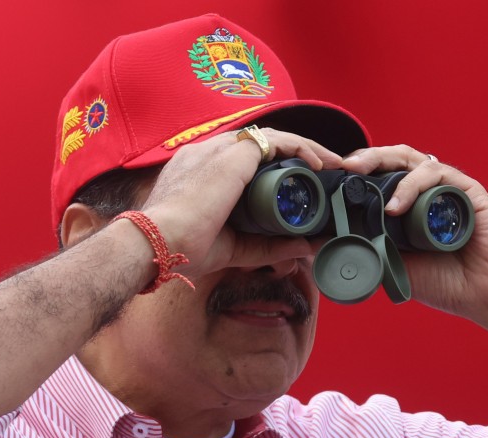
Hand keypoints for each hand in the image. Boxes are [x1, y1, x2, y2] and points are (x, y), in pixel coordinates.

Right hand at [141, 127, 341, 277]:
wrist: (158, 243)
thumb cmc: (182, 249)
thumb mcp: (236, 248)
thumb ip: (269, 246)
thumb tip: (304, 247)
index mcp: (202, 172)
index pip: (246, 160)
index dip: (276, 168)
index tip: (300, 183)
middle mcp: (209, 153)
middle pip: (263, 145)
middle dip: (297, 156)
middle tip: (324, 171)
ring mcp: (220, 149)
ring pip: (273, 138)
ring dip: (306, 150)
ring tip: (330, 165)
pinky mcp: (233, 153)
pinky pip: (277, 141)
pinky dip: (301, 148)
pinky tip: (318, 163)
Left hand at [342, 145, 487, 325]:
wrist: (487, 294)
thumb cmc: (446, 282)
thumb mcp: (392, 267)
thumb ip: (361, 252)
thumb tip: (316, 244)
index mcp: (408, 206)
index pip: (378, 177)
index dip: (355, 174)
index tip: (328, 178)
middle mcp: (425, 192)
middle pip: (391, 159)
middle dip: (364, 158)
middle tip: (340, 168)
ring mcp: (446, 189)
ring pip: (410, 159)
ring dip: (381, 163)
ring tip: (359, 177)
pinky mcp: (467, 190)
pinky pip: (435, 174)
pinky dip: (411, 185)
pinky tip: (396, 206)